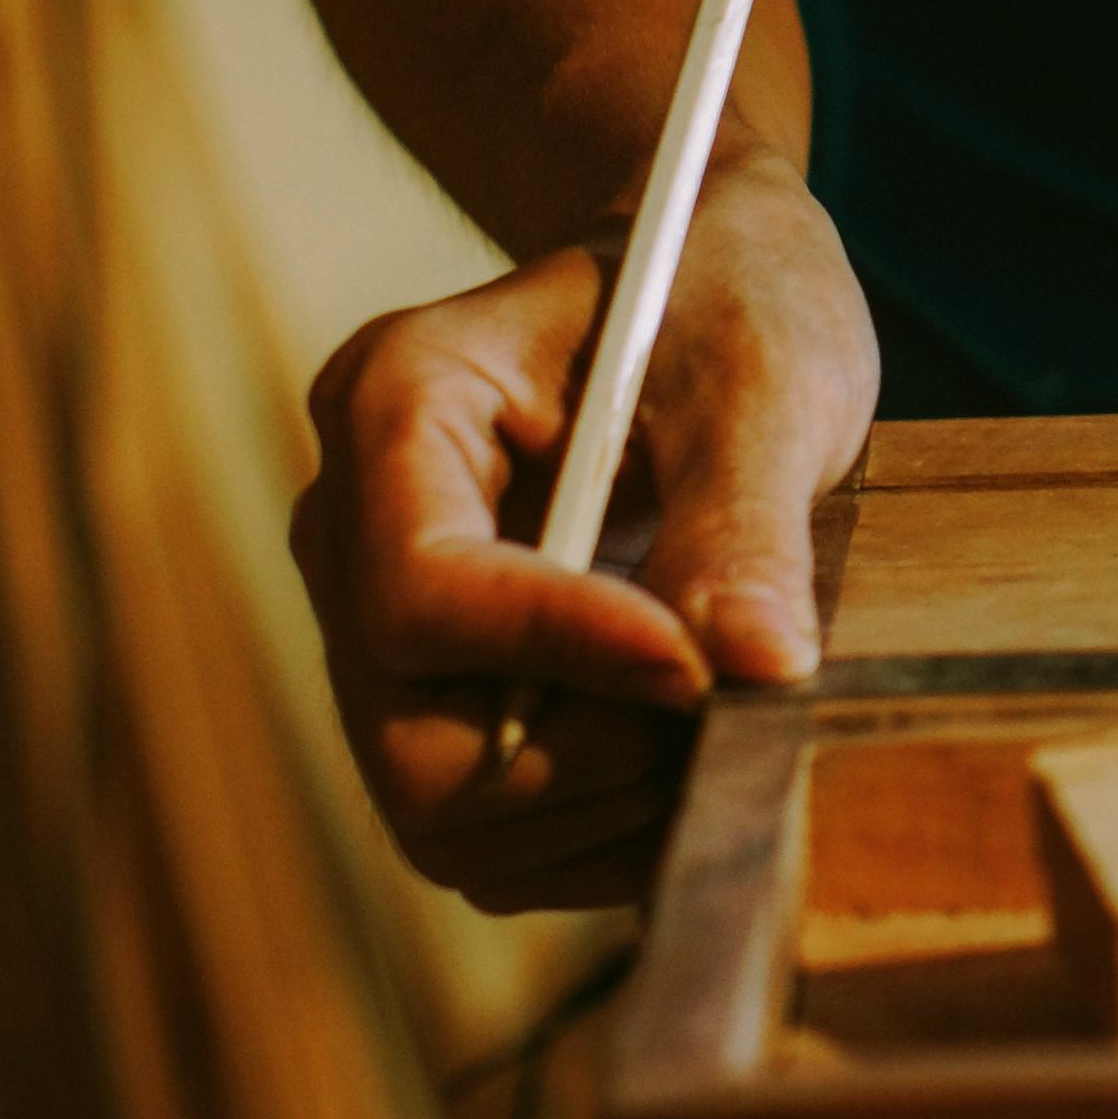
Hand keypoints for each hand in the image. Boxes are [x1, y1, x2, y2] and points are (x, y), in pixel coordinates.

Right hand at [287, 148, 878, 907]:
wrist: (708, 280)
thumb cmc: (727, 289)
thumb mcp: (761, 373)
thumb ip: (746, 518)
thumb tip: (754, 671)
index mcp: (394, 406)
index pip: (422, 594)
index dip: (560, 653)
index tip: (703, 665)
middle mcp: (356, 533)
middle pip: (411, 744)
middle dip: (583, 759)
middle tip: (727, 701)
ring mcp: (388, 631)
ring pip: (444, 815)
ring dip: (602, 806)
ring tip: (726, 713)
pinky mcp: (448, 698)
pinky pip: (493, 838)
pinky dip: (604, 833)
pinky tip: (696, 754)